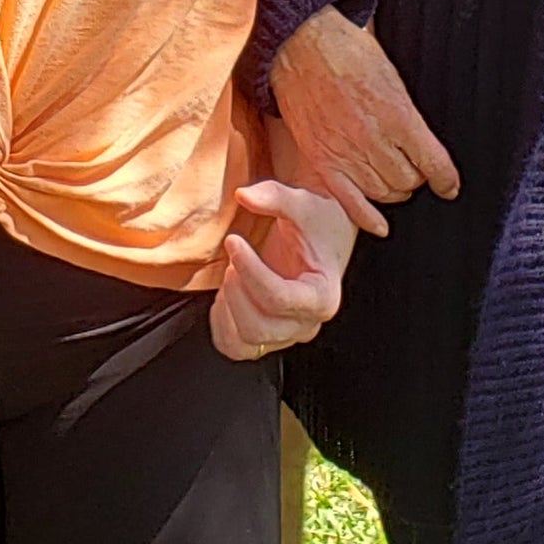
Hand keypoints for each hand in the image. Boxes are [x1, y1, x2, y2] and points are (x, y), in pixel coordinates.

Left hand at [211, 176, 360, 358]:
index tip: (234, 241)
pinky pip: (234, 348)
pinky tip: (226, 295)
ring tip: (233, 275)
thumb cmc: (317, 224)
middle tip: (234, 260)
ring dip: (229, 306)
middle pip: (258, 326)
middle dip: (237, 290)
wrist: (320, 238)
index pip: (279, 298)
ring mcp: (286, 335)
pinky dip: (221, 325)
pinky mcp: (266, 339)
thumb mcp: (303, 202)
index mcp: (322, 296)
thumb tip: (243, 195)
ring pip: (245, 341)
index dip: (250, 271)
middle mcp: (307, 323)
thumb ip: (275, 196)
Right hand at [266, 9, 457, 217]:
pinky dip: (368, 218)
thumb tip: (427, 143)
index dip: (446, 180)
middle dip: (416, 179)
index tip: (450, 186)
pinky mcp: (322, 160)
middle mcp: (374, 139)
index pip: (433, 163)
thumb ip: (410, 114)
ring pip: (383, 194)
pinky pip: (349, 201)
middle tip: (414, 170)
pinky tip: (381, 226)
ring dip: (394, 192)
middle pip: (408, 182)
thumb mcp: (393, 77)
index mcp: (398, 115)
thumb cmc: (349, 53)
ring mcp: (345, 153)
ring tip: (393, 179)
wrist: (300, 46)